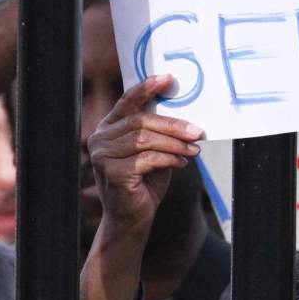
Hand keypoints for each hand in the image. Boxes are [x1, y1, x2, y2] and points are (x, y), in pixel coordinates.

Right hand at [86, 75, 203, 243]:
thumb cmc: (144, 183)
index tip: (168, 79)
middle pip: (141, 121)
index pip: (127, 101)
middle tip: (198, 131)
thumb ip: (159, 132)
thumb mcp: (153, 151)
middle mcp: (100, 138)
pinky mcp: (112, 172)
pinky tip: (181, 163)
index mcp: (108, 128)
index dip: (147, 88)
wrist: (131, 219)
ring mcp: (102, 155)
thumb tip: (184, 113)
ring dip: (174, 143)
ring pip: (145, 139)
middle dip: (173, 125)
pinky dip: (168, 159)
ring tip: (193, 150)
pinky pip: (146, 158)